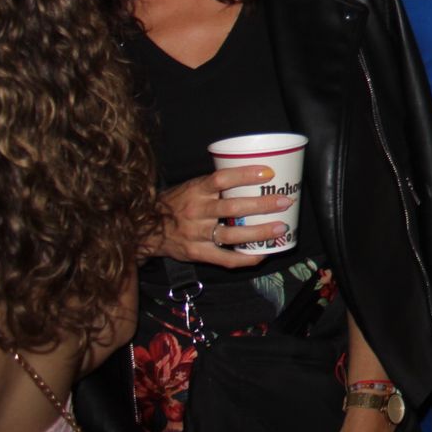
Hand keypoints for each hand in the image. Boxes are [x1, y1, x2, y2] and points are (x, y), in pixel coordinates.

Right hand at [151, 168, 292, 267]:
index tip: (268, 172)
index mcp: (196, 191)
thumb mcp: (191, 187)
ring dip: (259, 232)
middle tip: (285, 201)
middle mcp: (196, 212)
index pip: (221, 179)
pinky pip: (225, 259)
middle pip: (232, 208)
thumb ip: (216, 184)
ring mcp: (196, 234)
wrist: (146, 230)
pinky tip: (262, 254)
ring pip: (232, 234)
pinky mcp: (197, 253)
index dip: (245, 174)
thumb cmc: (177, 204)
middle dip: (262, 205)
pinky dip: (245, 258)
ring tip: (280, 229)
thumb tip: (254, 175)